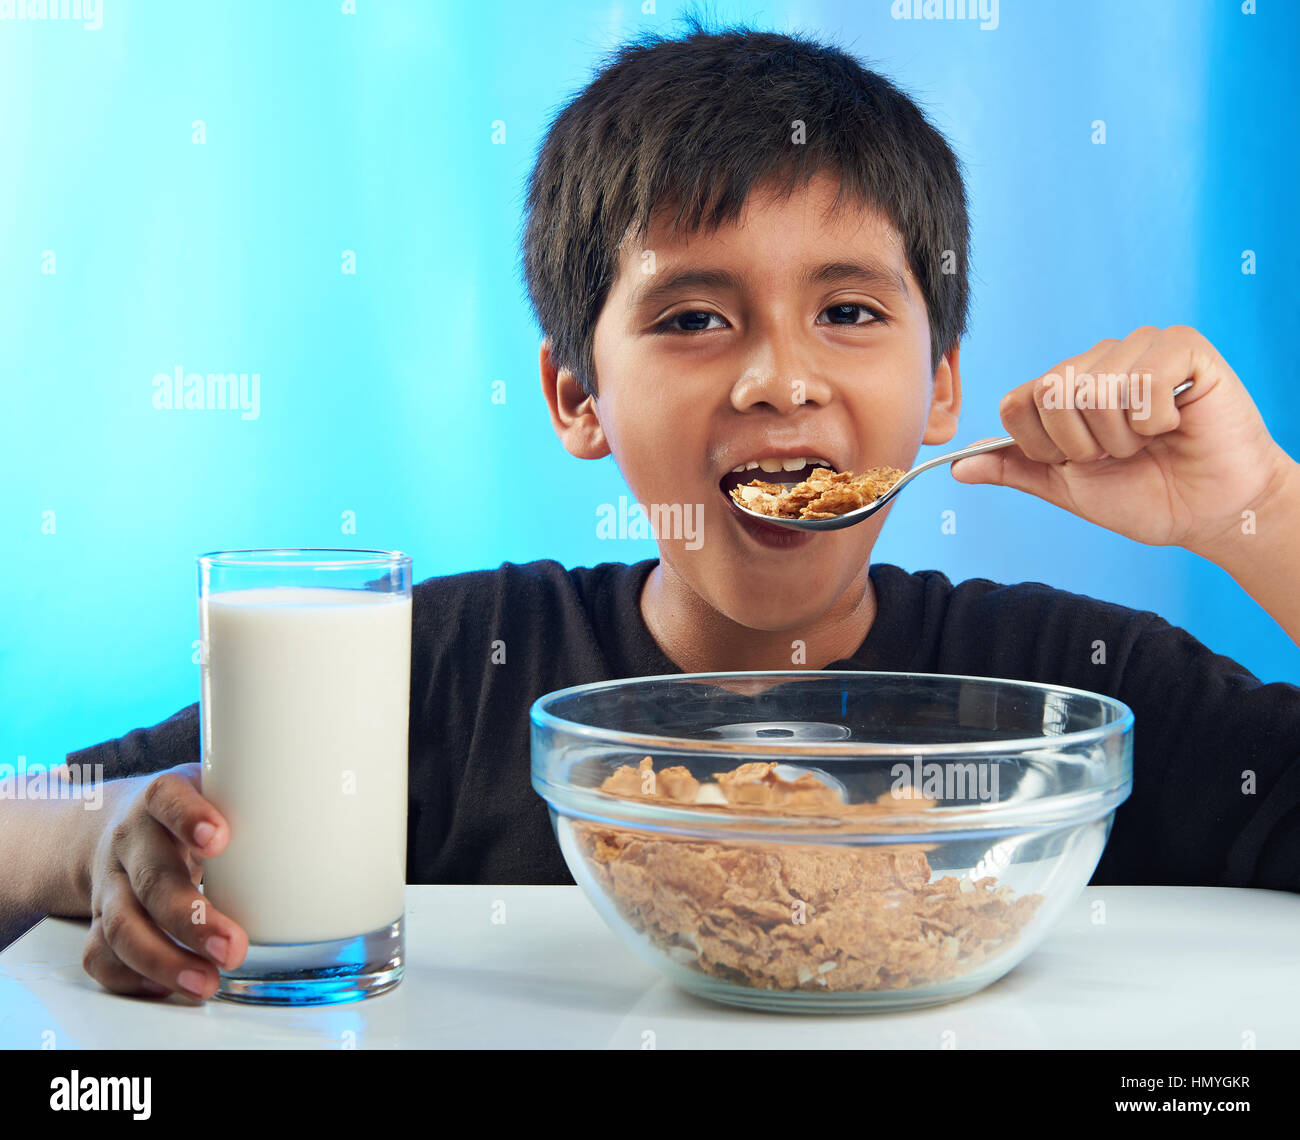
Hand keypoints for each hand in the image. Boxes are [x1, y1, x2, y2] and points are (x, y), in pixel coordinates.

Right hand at [83, 763, 246, 1000]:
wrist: (118, 824)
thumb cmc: (189, 809)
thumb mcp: (218, 787)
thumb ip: (260, 799)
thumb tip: (334, 813)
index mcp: (160, 801)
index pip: (168, 799)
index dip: (189, 818)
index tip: (220, 839)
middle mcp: (131, 842)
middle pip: (152, 880)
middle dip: (191, 919)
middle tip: (233, 946)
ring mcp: (112, 884)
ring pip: (122, 926)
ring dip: (164, 960)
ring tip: (206, 980)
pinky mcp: (101, 920)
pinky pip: (103, 956)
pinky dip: (132, 977)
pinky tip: (169, 985)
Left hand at [950, 326, 1293, 555]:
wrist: (1210, 512)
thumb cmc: (1144, 495)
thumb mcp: (1067, 487)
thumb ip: (1015, 469)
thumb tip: (957, 467)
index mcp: (1063, 386)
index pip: (1017, 402)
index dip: (1044, 446)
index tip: (1081, 461)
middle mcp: (1096, 359)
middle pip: (1051, 393)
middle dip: (1083, 444)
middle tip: (1120, 452)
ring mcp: (1138, 347)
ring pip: (1095, 389)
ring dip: (1123, 436)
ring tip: (1150, 440)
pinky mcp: (1182, 347)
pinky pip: (1143, 382)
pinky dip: (1156, 420)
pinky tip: (1174, 422)